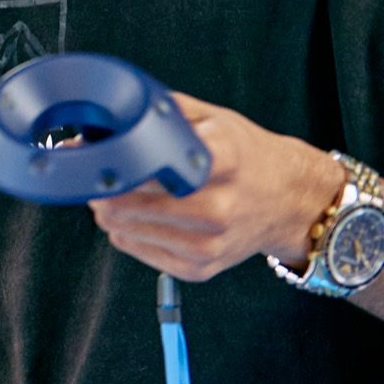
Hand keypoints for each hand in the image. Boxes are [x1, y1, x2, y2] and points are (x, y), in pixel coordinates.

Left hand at [88, 93, 345, 282]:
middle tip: (97, 173)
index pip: (148, 165)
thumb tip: (107, 115)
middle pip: (127, 202)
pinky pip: (137, 250)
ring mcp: (208, 244)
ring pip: (124, 229)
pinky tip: (135, 216)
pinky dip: (126, 232)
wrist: (290, 202)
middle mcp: (217, 206)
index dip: (112, 159)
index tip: (94, 151)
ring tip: (115, 193)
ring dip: (108, 210)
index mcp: (222, 160)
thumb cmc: (247, 156)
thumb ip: (164, 113)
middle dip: (101, 186)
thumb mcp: (214, 119)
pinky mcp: (200, 269)